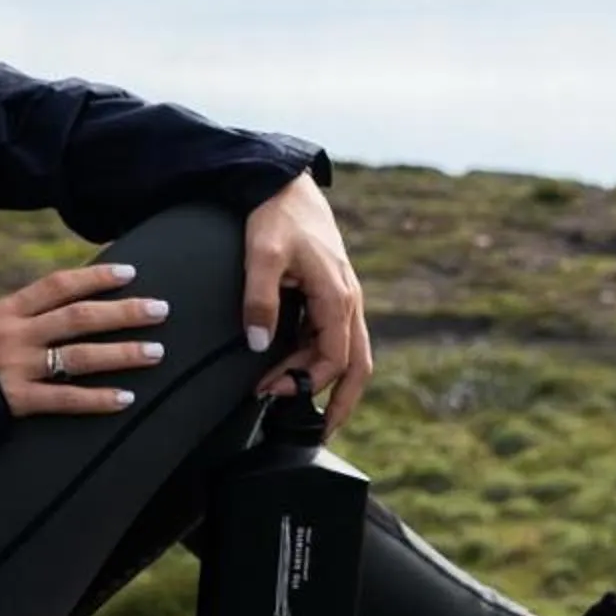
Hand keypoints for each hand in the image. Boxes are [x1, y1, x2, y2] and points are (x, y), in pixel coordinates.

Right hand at [0, 262, 171, 416]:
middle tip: (161, 310)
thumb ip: (19, 317)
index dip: (95, 278)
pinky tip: (126, 399)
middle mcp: (15, 334)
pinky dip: (96, 399)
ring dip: (121, 353)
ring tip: (156, 352)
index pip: (57, 286)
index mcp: (6, 310)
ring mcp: (16, 367)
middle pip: (78, 317)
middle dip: (123, 312)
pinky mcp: (15, 400)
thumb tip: (63, 303)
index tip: (130, 273)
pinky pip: (63, 399)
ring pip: (79, 356)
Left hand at [243, 172, 373, 438]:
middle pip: (358, 366)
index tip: (268, 391)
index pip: (334, 358)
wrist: (284, 182)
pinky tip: (296, 371)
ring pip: (349, 353)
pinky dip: (321, 361)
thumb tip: (257, 345)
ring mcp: (343, 298)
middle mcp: (348, 301)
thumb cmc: (276, 215)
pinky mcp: (332, 294)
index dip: (304, 382)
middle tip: (320, 433)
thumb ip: (260, 299)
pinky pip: (335, 337)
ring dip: (328, 382)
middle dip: (341, 403)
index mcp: (338, 296)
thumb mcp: (262, 255)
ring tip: (302, 408)